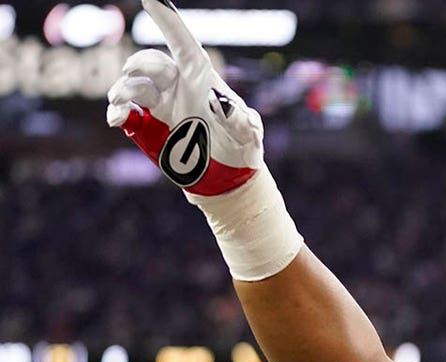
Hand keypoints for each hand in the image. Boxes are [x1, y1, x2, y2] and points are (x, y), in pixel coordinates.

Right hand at [107, 0, 261, 195]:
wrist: (228, 177)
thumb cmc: (243, 147)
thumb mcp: (249, 134)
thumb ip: (240, 119)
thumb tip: (223, 103)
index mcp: (201, 79)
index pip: (182, 43)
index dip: (167, 20)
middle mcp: (177, 87)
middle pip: (151, 62)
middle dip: (139, 64)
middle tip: (132, 73)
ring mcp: (161, 105)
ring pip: (133, 85)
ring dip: (122, 89)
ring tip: (121, 102)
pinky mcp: (148, 125)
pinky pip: (125, 111)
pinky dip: (117, 112)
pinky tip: (117, 119)